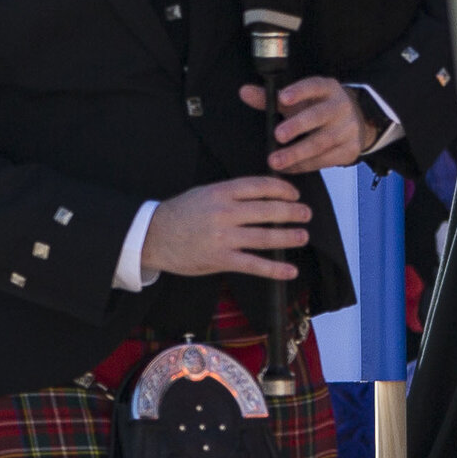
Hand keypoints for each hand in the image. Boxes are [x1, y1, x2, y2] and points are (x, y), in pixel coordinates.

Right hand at [141, 176, 310, 283]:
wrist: (150, 236)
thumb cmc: (178, 214)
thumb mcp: (202, 194)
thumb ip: (230, 194)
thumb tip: (263, 195)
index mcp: (219, 192)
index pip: (260, 186)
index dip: (282, 189)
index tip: (294, 194)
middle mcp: (223, 212)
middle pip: (268, 210)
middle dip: (292, 212)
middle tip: (305, 214)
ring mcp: (222, 237)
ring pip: (266, 236)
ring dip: (289, 236)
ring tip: (302, 236)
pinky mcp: (220, 259)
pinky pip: (253, 264)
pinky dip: (275, 269)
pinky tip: (290, 271)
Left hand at [251, 76, 383, 174]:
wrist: (353, 122)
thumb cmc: (317, 107)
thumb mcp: (296, 99)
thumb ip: (270, 97)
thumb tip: (245, 92)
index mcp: (327, 89)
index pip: (314, 86)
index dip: (299, 91)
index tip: (282, 97)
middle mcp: (340, 107)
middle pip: (319, 116)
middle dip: (297, 126)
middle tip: (277, 135)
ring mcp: (348, 129)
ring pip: (322, 142)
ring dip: (297, 153)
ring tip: (275, 161)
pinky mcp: (350, 150)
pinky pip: (326, 160)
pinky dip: (304, 165)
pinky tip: (288, 168)